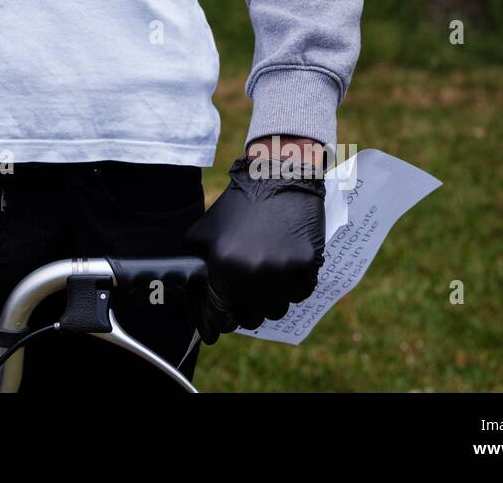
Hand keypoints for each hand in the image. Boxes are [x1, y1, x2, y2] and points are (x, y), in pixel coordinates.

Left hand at [184, 142, 325, 341]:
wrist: (277, 178)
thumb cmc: (237, 206)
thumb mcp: (203, 232)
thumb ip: (195, 269)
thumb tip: (198, 304)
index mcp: (224, 265)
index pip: (221, 315)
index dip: (218, 323)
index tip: (218, 325)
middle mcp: (253, 272)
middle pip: (251, 318)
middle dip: (245, 309)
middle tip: (245, 294)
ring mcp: (282, 270)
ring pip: (277, 310)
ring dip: (270, 300)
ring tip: (266, 276)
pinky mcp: (307, 265)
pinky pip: (300, 294)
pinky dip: (292, 287)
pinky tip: (285, 267)